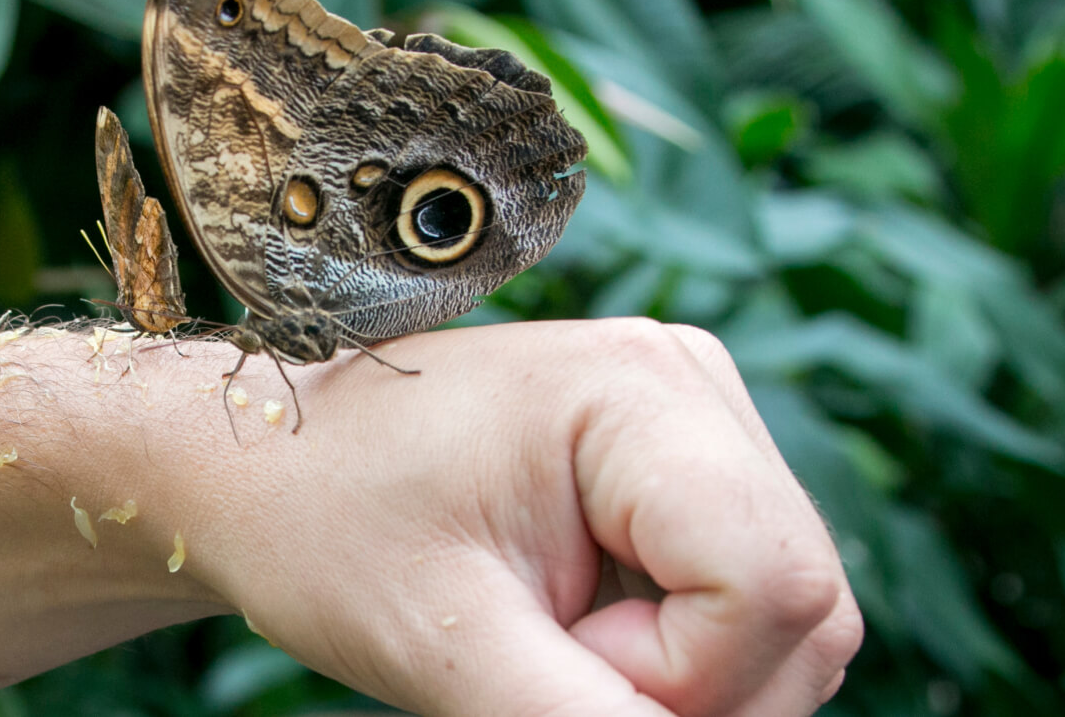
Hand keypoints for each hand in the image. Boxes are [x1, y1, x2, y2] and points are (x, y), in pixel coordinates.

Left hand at [173, 319, 862, 715]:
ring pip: (786, 610)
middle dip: (687, 682)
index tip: (545, 652)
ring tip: (546, 634)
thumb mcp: (451, 649)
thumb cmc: (325, 530)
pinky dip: (672, 644)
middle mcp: (688, 383)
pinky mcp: (681, 461)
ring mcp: (694, 415)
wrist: (263, 469)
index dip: (683, 677)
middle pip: (801, 603)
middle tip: (541, 657)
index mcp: (639, 390)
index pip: (773, 587)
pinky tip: (572, 617)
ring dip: (680, 669)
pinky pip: (743, 594)